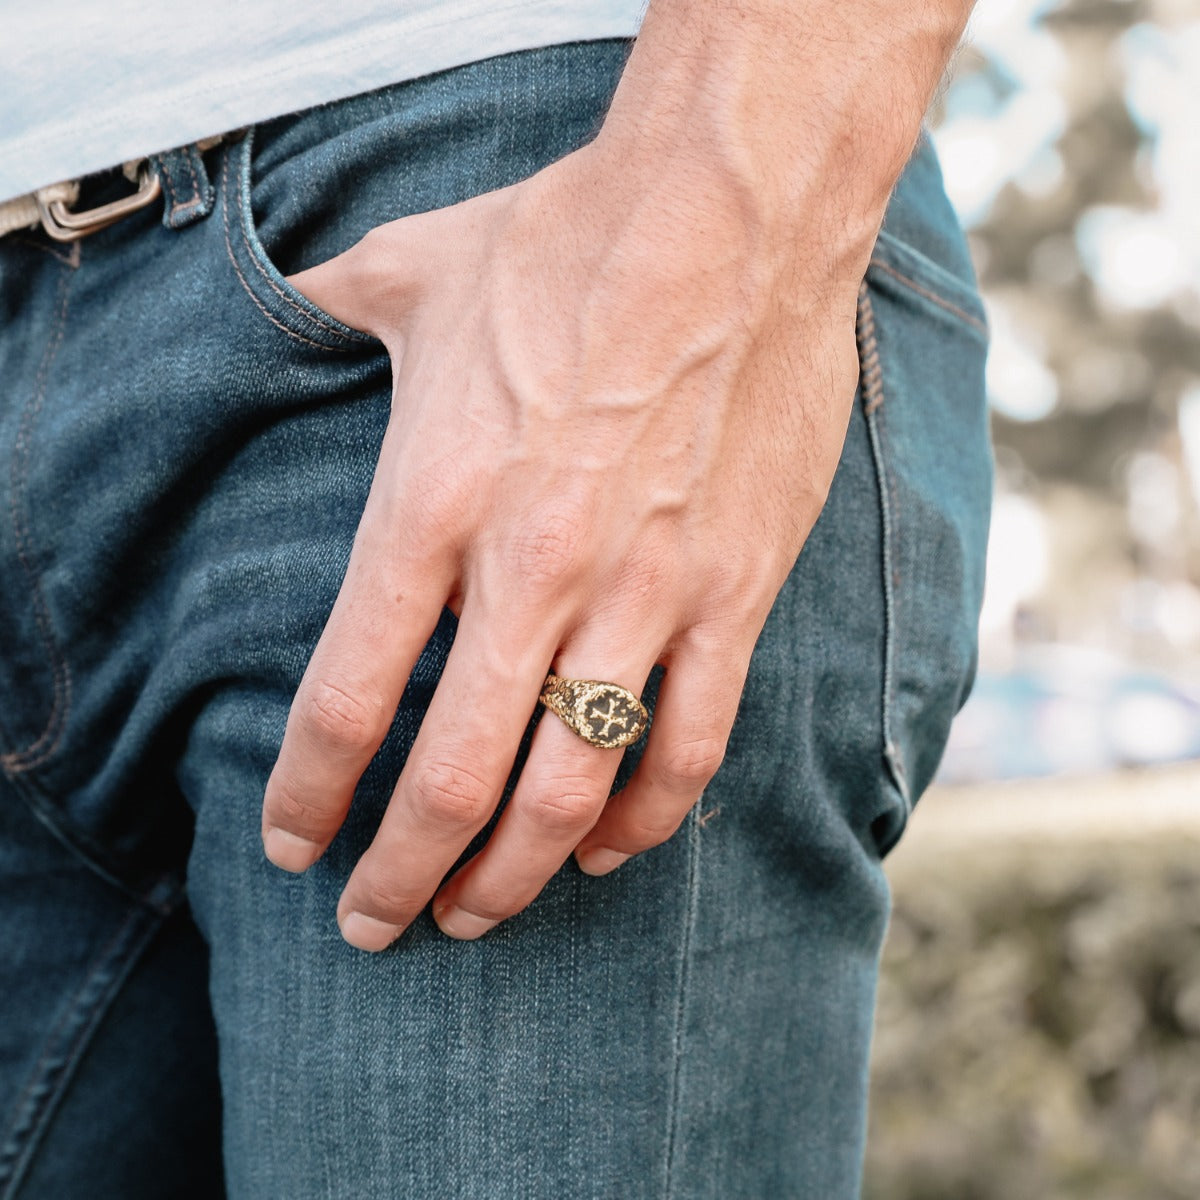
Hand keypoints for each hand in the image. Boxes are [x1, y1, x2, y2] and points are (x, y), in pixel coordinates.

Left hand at [259, 133, 861, 949]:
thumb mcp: (417, 268)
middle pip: (453, 783)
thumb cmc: (568, 241)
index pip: (349, 700)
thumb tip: (297, 295)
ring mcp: (643, 593)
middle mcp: (532, 571)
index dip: (311, 797)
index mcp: (435, 504)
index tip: (293, 849)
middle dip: (401, 878)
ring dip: (514, 878)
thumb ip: (338, 304)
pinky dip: (643, 820)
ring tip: (477, 915)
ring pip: (571, 794)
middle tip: (373, 925)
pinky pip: (687, 746)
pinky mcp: (731, 594)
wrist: (729, 216)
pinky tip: (606, 848)